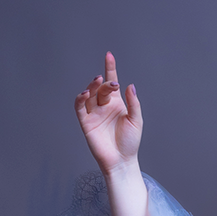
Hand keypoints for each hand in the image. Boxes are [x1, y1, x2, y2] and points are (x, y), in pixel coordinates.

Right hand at [75, 52, 142, 174]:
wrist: (121, 160)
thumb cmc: (130, 142)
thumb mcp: (136, 120)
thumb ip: (133, 103)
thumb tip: (130, 86)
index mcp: (116, 103)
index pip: (111, 82)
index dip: (110, 68)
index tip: (109, 55)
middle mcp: (104, 106)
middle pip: (101, 88)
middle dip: (105, 83)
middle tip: (112, 84)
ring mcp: (94, 113)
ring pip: (89, 94)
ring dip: (92, 86)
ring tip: (97, 81)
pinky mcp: (86, 122)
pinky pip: (80, 107)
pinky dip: (81, 98)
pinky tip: (85, 93)